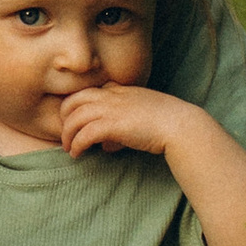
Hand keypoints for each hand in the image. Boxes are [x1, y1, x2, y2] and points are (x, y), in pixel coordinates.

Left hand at [59, 84, 193, 159]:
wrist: (180, 125)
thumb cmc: (166, 123)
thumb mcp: (140, 117)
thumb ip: (122, 126)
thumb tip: (106, 145)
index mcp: (119, 91)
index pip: (87, 92)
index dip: (75, 107)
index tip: (75, 122)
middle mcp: (111, 97)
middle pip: (73, 101)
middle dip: (64, 119)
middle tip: (67, 135)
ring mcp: (111, 109)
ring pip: (75, 118)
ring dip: (67, 135)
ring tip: (69, 149)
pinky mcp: (113, 125)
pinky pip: (85, 134)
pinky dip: (77, 145)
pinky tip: (77, 154)